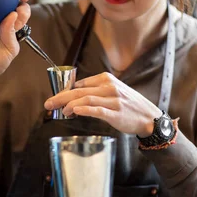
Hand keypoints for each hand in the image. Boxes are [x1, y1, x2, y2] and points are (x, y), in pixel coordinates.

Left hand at [44, 72, 162, 136]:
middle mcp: (108, 87)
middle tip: (48, 104)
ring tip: (60, 111)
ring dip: (70, 105)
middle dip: (60, 97)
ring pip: (86, 99)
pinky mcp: (115, 113)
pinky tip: (73, 112)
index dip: (64, 92)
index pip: (80, 84)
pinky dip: (83, 110)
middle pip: (79, 91)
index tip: (55, 99)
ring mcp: (112, 100)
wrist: (149, 117)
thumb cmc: (129, 105)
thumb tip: (74, 96)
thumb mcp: (113, 91)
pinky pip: (96, 110)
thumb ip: (95, 91)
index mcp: (105, 79)